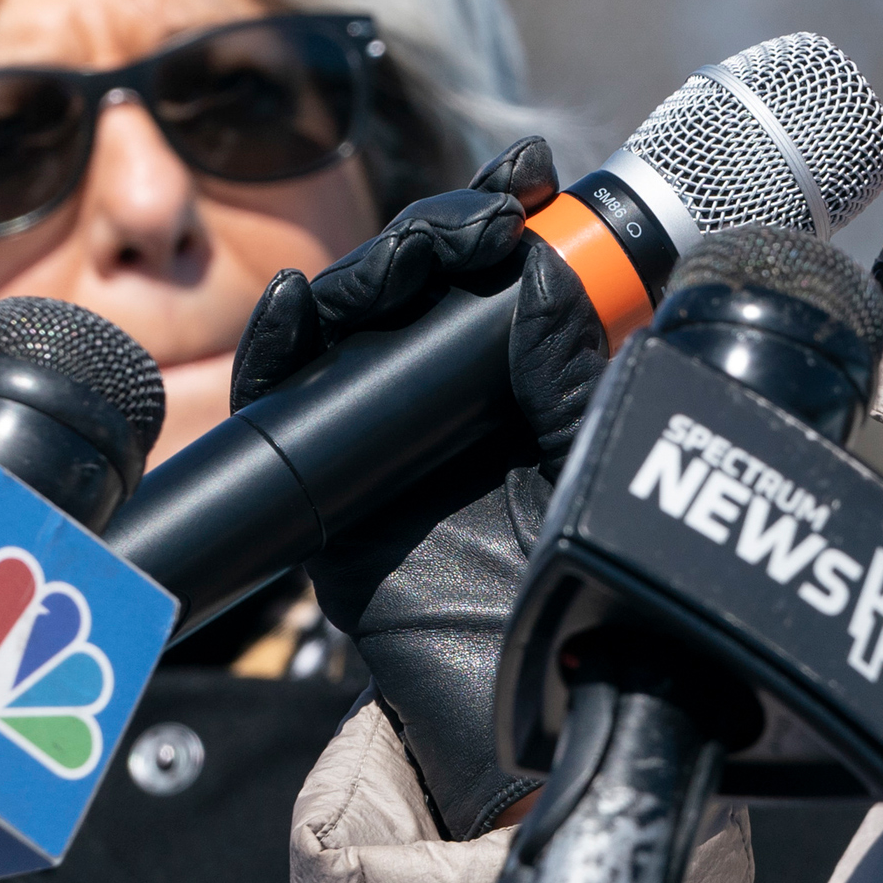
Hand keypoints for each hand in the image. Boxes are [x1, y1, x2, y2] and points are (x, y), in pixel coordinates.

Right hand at [233, 139, 604, 839]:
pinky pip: (284, 409)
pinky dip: (282, 348)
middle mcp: (443, 407)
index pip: (493, 273)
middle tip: (485, 224)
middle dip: (441, 235)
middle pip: (416, 287)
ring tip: (420, 259)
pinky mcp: (325, 497)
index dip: (499, 213)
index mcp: (515, 385)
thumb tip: (546, 272)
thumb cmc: (590, 595)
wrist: (552, 707)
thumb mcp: (600, 457)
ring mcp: (378, 447)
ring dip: (374, 274)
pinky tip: (302, 308)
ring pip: (349, 328)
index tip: (528, 176)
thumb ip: (572, 370)